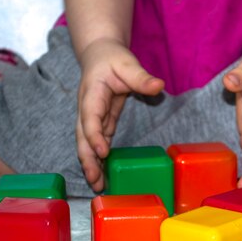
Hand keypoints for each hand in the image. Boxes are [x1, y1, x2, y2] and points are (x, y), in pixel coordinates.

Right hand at [75, 38, 163, 191]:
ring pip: (87, 144)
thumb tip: (158, 86)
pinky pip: (97, 143)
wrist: (99, 54)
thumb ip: (141, 77)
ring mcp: (91, 117)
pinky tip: (104, 174)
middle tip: (95, 181)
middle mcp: (87, 109)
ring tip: (98, 186)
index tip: (103, 151)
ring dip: (92, 165)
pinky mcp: (100, 122)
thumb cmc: (112, 58)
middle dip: (88, 160)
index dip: (94, 136)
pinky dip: (99, 159)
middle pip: (83, 138)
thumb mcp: (127, 63)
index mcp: (91, 94)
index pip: (90, 118)